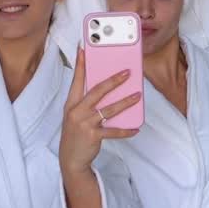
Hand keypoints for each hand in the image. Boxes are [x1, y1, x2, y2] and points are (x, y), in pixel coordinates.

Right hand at [59, 48, 140, 174]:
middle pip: (97, 91)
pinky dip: (125, 131)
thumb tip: (107, 89)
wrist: (70, 159)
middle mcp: (76, 111)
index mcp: (71, 103)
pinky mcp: (93, 136)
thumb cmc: (75, 134)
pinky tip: (135, 128)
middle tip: (127, 72)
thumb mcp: (76, 115)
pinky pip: (113, 131)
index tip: (83, 48)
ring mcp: (84, 123)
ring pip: (108, 109)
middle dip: (113, 80)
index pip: (76, 80)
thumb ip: (87, 102)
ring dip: (125, 102)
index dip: (80, 64)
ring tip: (137, 96)